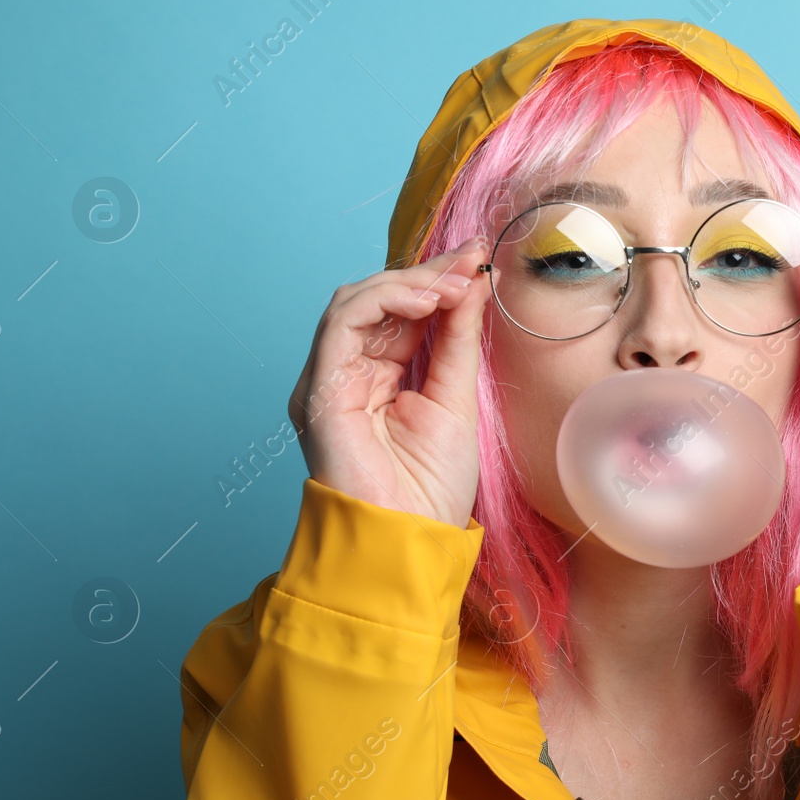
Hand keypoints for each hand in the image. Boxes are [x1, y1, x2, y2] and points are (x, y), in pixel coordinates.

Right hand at [288, 239, 491, 526]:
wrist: (407, 542)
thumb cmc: (429, 489)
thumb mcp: (456, 398)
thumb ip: (458, 339)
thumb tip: (473, 281)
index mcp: (377, 378)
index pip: (403, 312)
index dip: (438, 280)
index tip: (478, 258)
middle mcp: (347, 373)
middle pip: (378, 300)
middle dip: (427, 273)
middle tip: (472, 259)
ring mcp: (329, 380)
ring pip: (355, 301)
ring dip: (409, 283)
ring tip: (454, 282)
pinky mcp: (320, 389)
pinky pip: (342, 324)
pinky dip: (383, 301)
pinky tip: (426, 300)